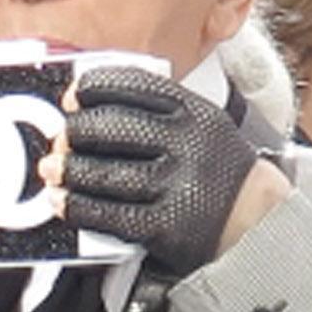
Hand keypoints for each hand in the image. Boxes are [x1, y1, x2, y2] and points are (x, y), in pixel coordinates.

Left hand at [37, 65, 268, 276]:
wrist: (258, 224)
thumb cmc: (218, 174)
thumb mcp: (201, 128)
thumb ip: (157, 115)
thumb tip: (86, 108)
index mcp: (194, 112)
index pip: (132, 86)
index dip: (93, 89)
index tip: (72, 97)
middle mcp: (186, 145)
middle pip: (111, 128)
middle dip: (76, 131)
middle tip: (61, 138)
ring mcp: (177, 185)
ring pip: (104, 172)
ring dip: (69, 170)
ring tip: (52, 169)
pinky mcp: (166, 226)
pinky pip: (109, 214)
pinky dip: (78, 206)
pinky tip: (63, 202)